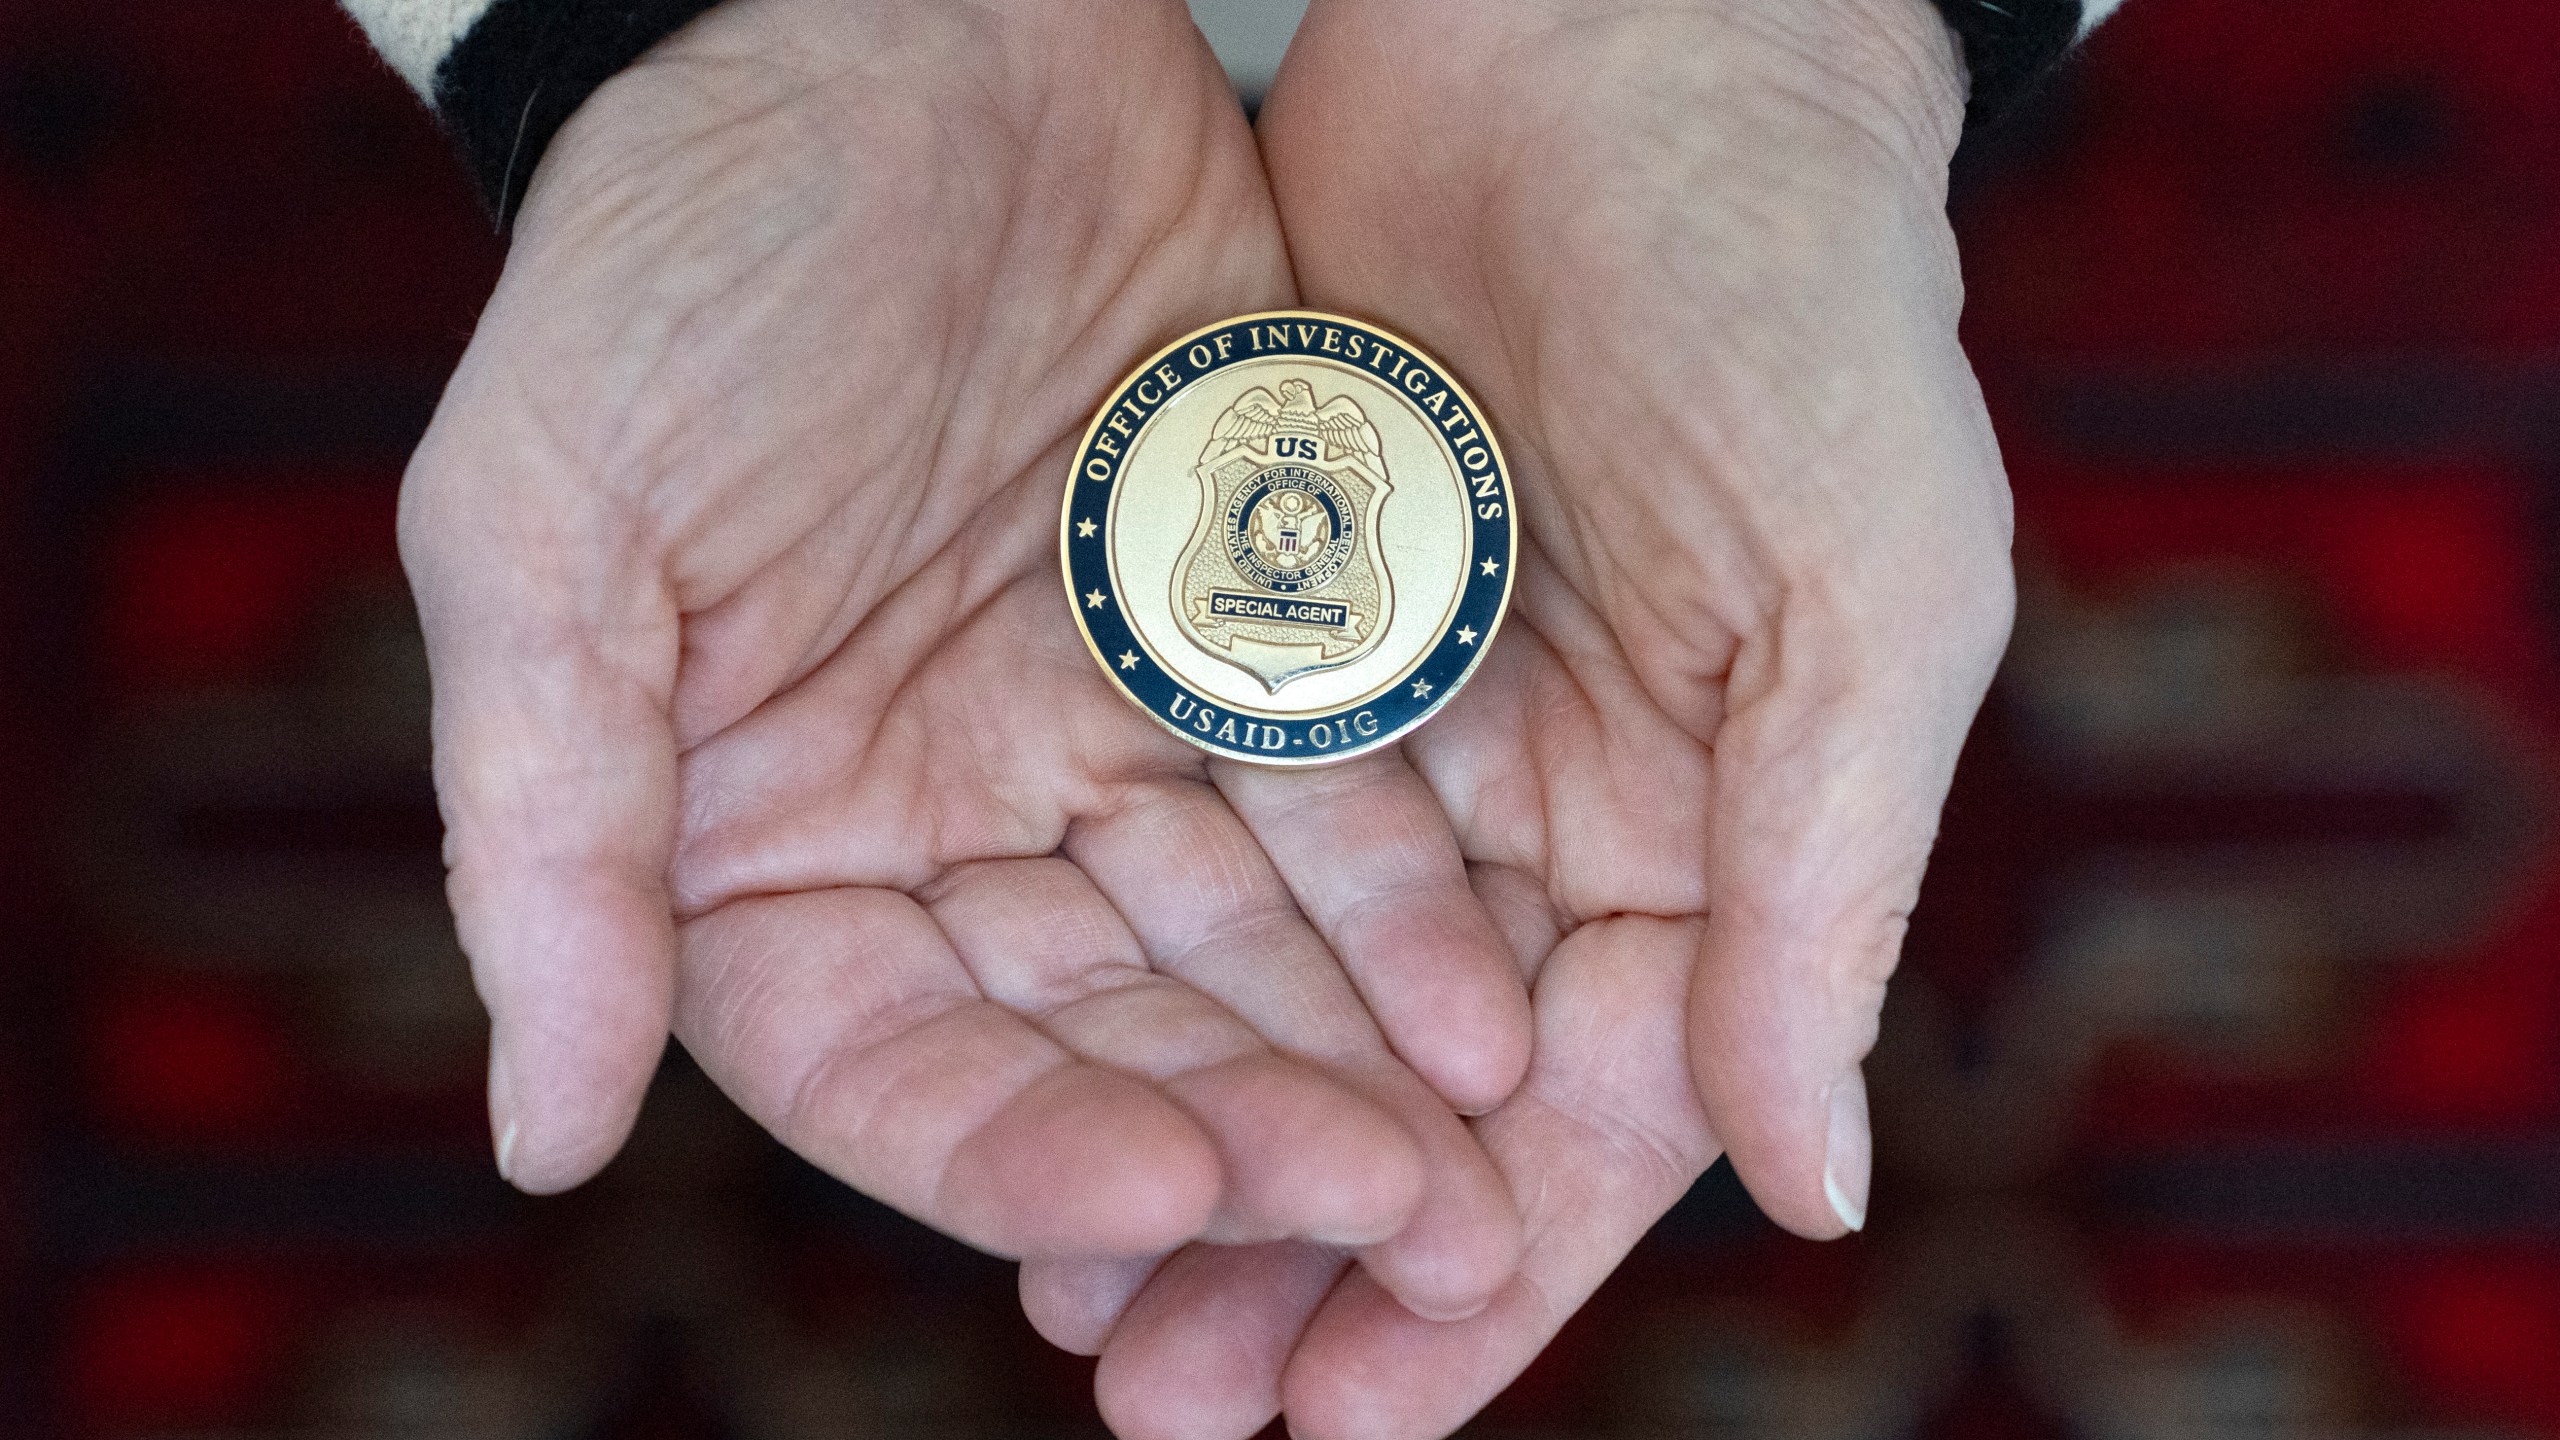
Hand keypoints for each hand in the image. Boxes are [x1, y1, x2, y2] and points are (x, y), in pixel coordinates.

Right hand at [398, 0, 1530, 1314]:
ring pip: (1242, 957)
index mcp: (762, 843)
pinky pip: (1344, 808)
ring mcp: (1105, 742)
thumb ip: (551, 832)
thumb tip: (540, 1140)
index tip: (1167, 1189)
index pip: (891, 1068)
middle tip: (1399, 1222)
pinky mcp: (1248, 647)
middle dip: (1246, 1143)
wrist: (894, 23)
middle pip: (1099, 1045)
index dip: (1021, 1155)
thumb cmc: (679, 251)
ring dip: (1358, 1068)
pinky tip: (1503, 994)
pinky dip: (1414, 906)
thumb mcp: (546, 524)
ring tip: (1479, 1173)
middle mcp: (944, 827)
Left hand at [1036, 0, 2012, 1432]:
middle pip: (1420, 1100)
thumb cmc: (1793, 292)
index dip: (1471, 1292)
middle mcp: (1558, 814)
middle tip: (1160, 1395)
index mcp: (1715, 838)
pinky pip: (1205, 839)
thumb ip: (1816, 893)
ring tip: (1079, 1290)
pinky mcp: (1285, 625)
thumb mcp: (1860, 591)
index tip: (1338, 1425)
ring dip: (1196, 1139)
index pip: (1596, 1135)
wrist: (1612, 32)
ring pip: (1293, 999)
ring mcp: (1413, 726)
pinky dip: (1139, 960)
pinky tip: (1044, 1057)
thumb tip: (1811, 1193)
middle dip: (1299, 1255)